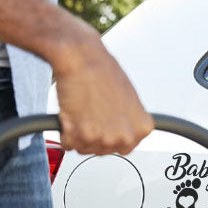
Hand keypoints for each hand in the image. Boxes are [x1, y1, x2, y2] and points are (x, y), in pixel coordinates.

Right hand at [51, 19, 153, 155]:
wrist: (80, 57)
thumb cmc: (102, 71)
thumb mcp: (129, 98)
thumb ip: (129, 121)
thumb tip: (124, 131)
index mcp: (142, 128)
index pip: (126, 147)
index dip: (111, 133)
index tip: (106, 121)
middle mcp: (125, 137)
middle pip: (104, 150)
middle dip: (94, 134)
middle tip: (91, 111)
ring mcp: (103, 139)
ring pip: (85, 148)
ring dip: (78, 133)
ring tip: (82, 108)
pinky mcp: (81, 137)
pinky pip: (68, 145)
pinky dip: (65, 131)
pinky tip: (71, 112)